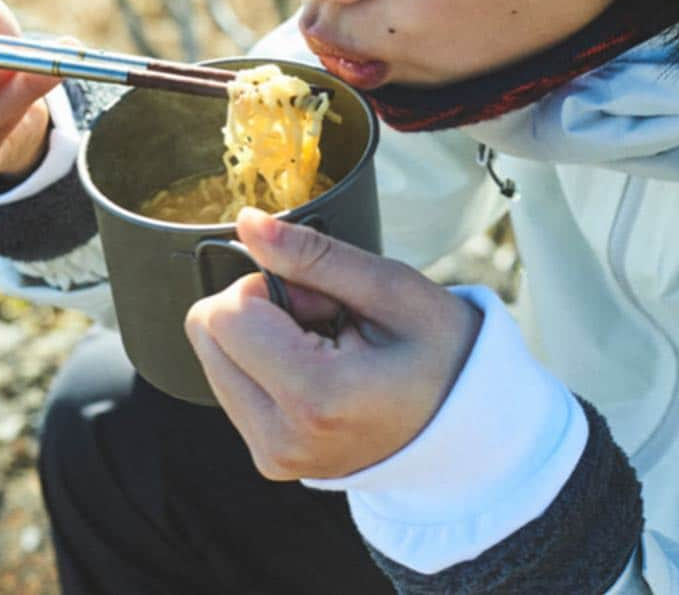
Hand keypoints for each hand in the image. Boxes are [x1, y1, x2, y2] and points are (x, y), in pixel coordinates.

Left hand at [185, 207, 481, 480]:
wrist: (471, 429)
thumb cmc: (445, 356)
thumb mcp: (389, 288)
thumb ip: (310, 254)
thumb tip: (248, 223)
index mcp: (314, 399)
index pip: (225, 313)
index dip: (270, 285)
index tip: (322, 299)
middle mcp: (280, 439)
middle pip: (207, 333)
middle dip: (260, 309)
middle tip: (325, 320)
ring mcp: (271, 454)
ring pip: (213, 354)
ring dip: (263, 335)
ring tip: (328, 346)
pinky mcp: (267, 455)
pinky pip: (231, 381)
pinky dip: (266, 362)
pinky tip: (319, 367)